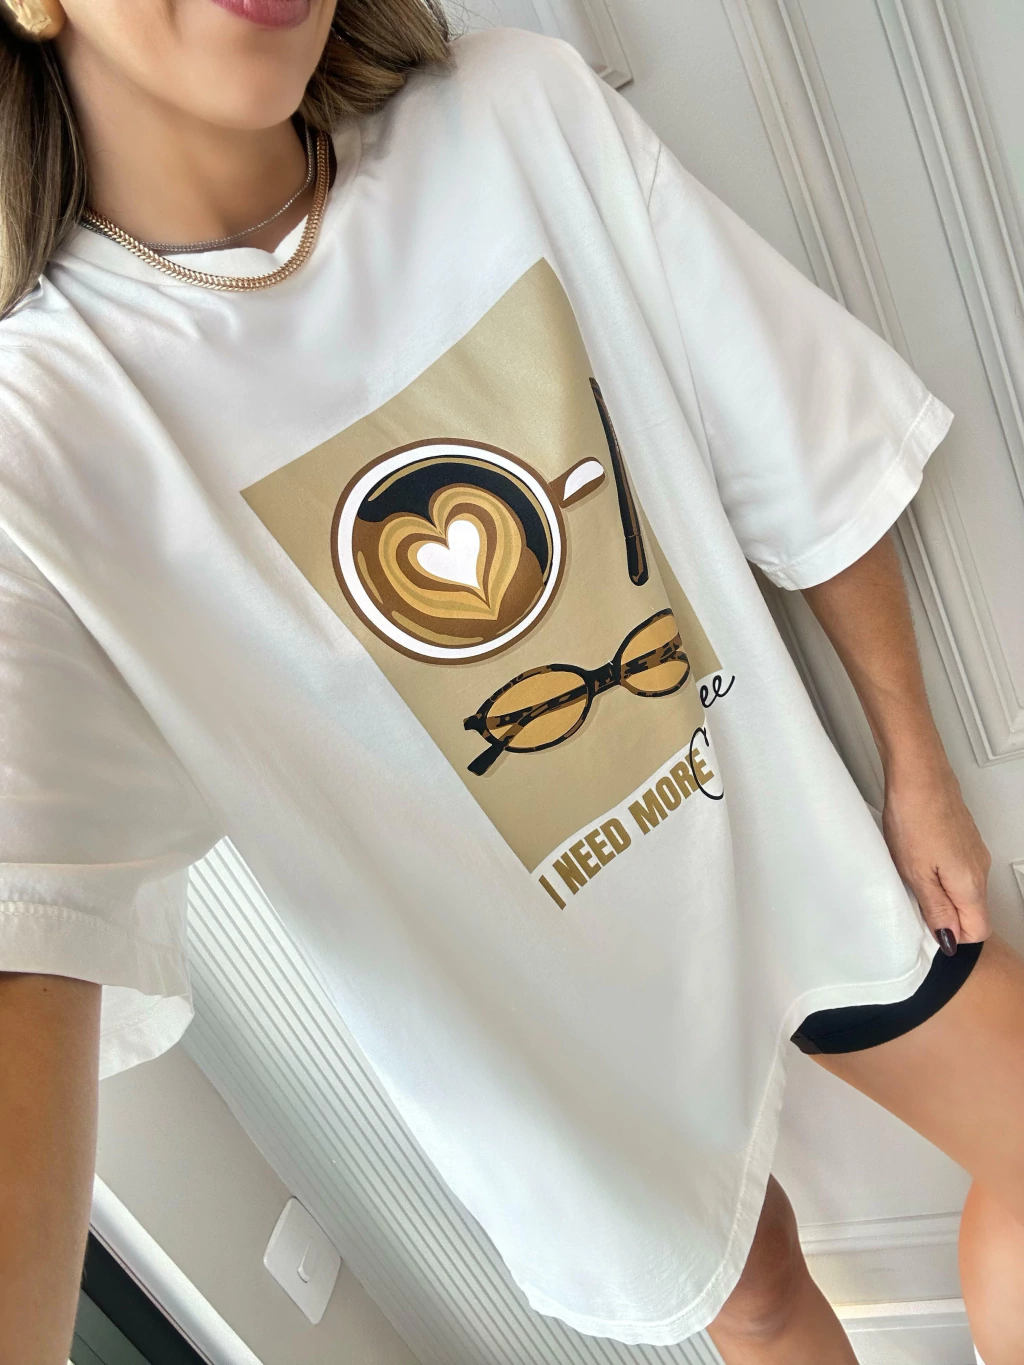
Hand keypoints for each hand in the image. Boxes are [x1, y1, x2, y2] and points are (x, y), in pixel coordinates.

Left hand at [882, 754, 991, 950]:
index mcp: (970, 884)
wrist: (918, 773)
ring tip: (910, 871)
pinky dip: (937, 870)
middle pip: (971, 911)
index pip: (978, 930)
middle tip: (912, 895)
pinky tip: (915, 855)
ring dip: (938, 890)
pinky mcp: (962, 838)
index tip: (925, 922)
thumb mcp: (916, 873)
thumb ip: (935, 908)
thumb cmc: (915, 816)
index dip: (951, 934)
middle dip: (943, 913)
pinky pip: (956, 869)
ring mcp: (973, 852)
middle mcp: (979, 869)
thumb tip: (949, 939)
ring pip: (962, 889)